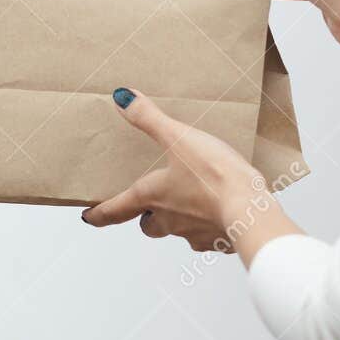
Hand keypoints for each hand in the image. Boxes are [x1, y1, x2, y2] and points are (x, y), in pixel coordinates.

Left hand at [82, 88, 302, 263]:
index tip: (89, 216)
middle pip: (148, 225)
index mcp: (152, 197)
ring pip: (177, 230)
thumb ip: (149, 119)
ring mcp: (193, 233)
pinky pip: (207, 235)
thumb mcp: (178, 138)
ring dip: (180, 219)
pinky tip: (222, 210)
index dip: (99, 214)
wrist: (250, 211)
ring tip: (194, 200)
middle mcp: (168, 220)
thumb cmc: (213, 176)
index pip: (116, 211)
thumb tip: (121, 99)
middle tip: (151, 204)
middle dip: (146, 216)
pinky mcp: (217, 240)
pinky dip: (209, 224)